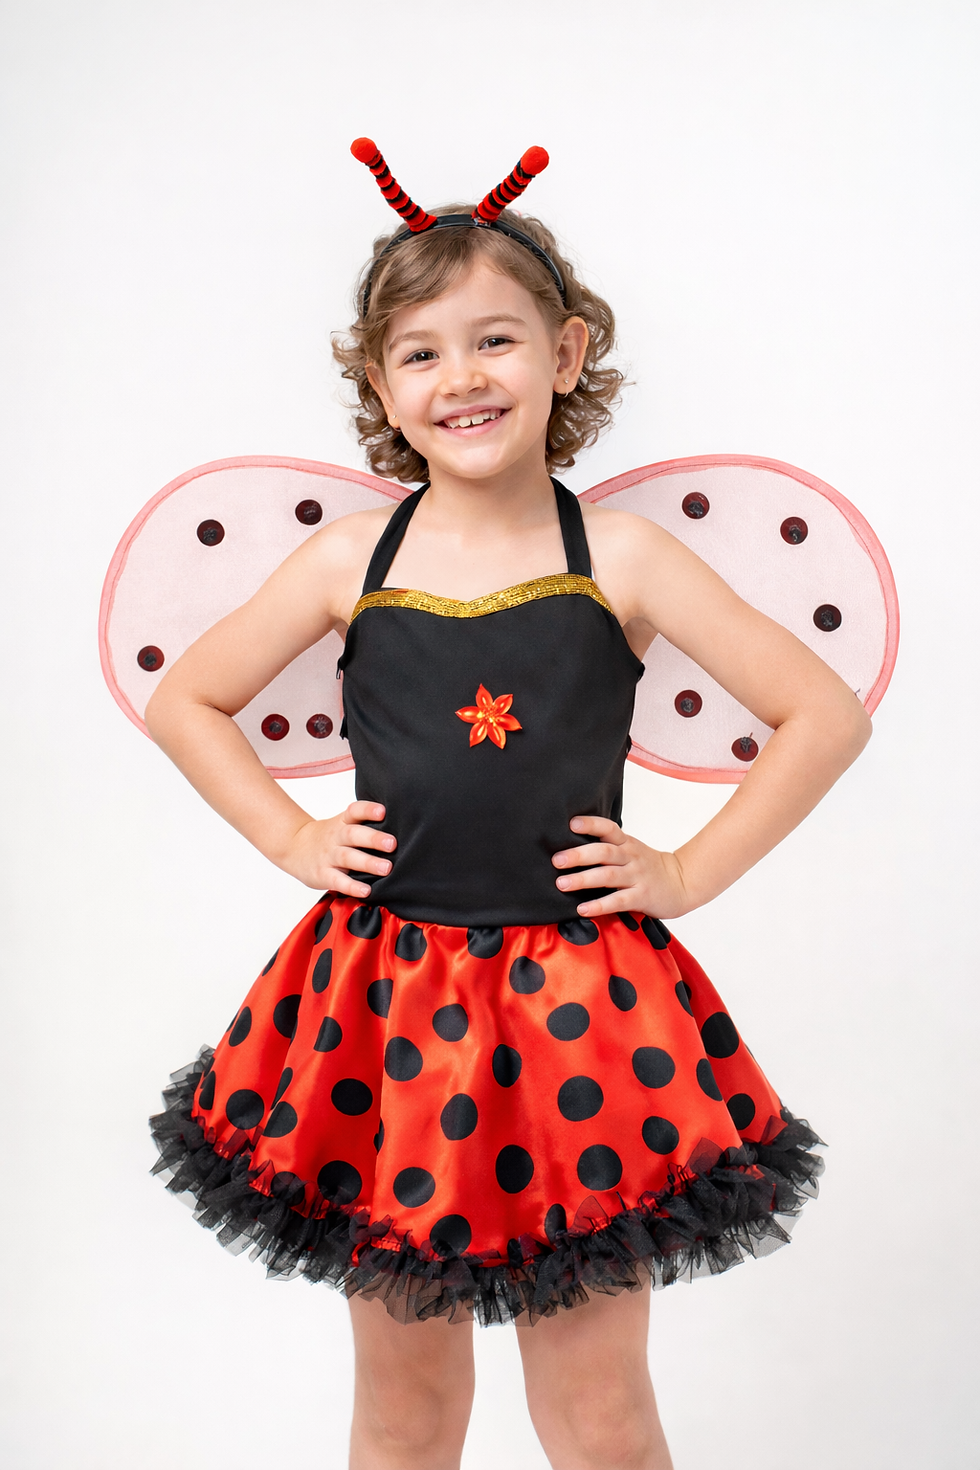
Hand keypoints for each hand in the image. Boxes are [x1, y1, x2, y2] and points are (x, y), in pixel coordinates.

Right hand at [280, 801, 394, 895]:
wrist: (294, 847)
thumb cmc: (329, 837)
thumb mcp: (342, 825)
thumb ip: (365, 826)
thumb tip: (404, 829)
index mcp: (342, 822)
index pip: (354, 811)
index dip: (367, 810)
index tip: (383, 811)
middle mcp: (336, 837)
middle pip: (353, 834)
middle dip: (373, 838)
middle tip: (392, 844)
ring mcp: (328, 856)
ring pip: (348, 857)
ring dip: (367, 862)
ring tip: (386, 868)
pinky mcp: (323, 875)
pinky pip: (337, 881)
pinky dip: (352, 886)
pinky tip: (366, 891)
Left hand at [552, 815, 689, 919]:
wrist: (681, 883)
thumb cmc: (648, 867)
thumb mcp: (630, 850)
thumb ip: (607, 847)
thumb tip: (570, 848)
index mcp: (626, 843)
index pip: (608, 828)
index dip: (591, 824)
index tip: (571, 824)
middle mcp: (630, 857)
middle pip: (604, 852)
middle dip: (578, 855)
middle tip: (557, 860)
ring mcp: (637, 877)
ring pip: (607, 876)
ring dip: (583, 879)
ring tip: (562, 884)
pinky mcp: (641, 897)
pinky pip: (618, 901)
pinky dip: (599, 905)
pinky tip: (582, 909)